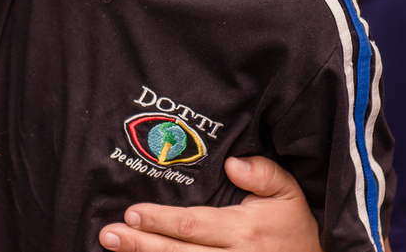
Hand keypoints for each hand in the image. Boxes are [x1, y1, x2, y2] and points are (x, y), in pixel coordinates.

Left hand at [98, 156, 320, 250]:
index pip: (193, 226)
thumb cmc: (296, 225)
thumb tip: (233, 163)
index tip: (132, 212)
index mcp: (244, 231)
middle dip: (140, 244)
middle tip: (109, 235)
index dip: (160, 221)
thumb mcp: (288, 192)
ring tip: (114, 249)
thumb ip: (262, 173)